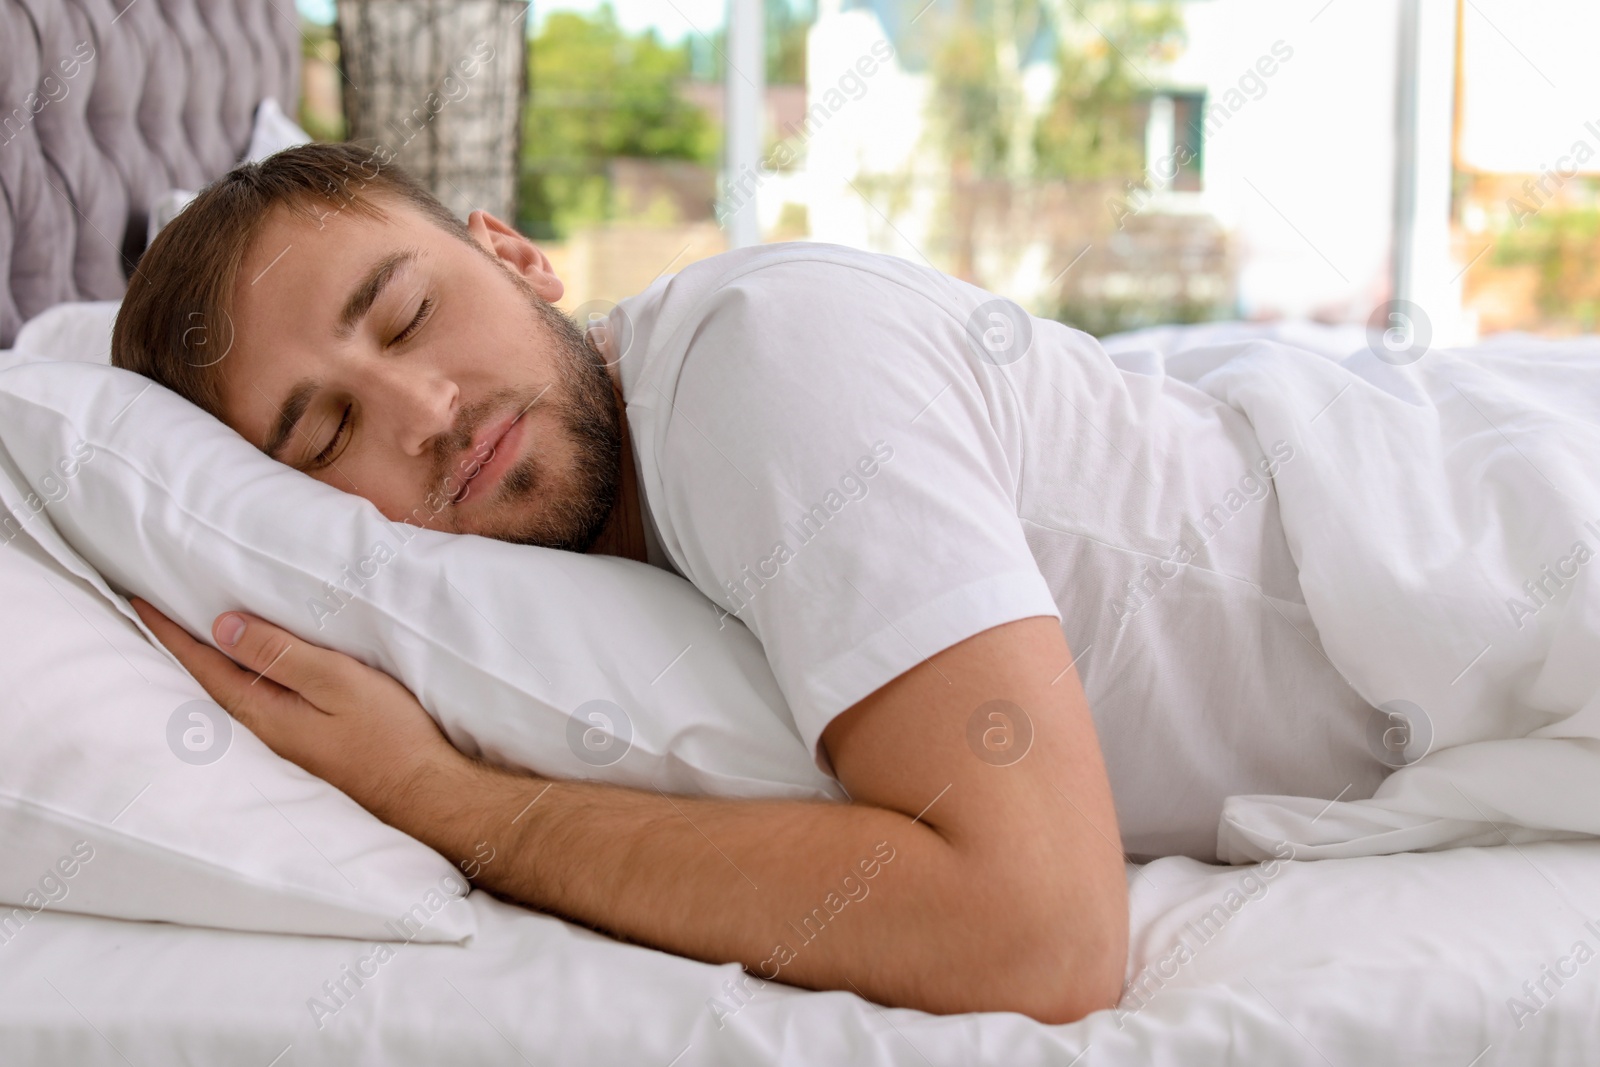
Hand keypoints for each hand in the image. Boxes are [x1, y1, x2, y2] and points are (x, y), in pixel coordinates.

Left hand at [132, 598, 462, 821]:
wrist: (425, 792)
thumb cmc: (388, 735)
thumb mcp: (336, 682)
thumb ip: (282, 655)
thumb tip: (223, 628)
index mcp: (264, 713)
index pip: (205, 663)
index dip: (172, 630)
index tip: (140, 599)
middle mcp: (264, 732)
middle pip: (210, 682)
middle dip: (182, 646)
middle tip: (155, 611)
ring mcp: (285, 744)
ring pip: (233, 695)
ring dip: (211, 664)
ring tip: (193, 636)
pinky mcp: (308, 747)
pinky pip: (258, 705)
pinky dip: (242, 680)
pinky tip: (249, 674)